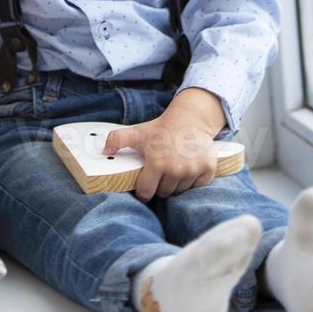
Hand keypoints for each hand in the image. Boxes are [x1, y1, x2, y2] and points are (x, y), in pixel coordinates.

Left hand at [102, 103, 218, 200]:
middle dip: (161, 185)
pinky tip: (189, 168)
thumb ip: (117, 140)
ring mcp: (193, 170)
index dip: (144, 190)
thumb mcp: (138, 132)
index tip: (146, 184)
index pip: (146, 192)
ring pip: (181, 191)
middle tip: (162, 171)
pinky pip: (198, 186)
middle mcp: (176, 169)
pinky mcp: (208, 169)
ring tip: (175, 168)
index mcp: (157, 162)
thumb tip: (104, 151)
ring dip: (177, 184)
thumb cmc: (162, 129)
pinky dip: (194, 181)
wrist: (191, 119)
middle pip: (164, 192)